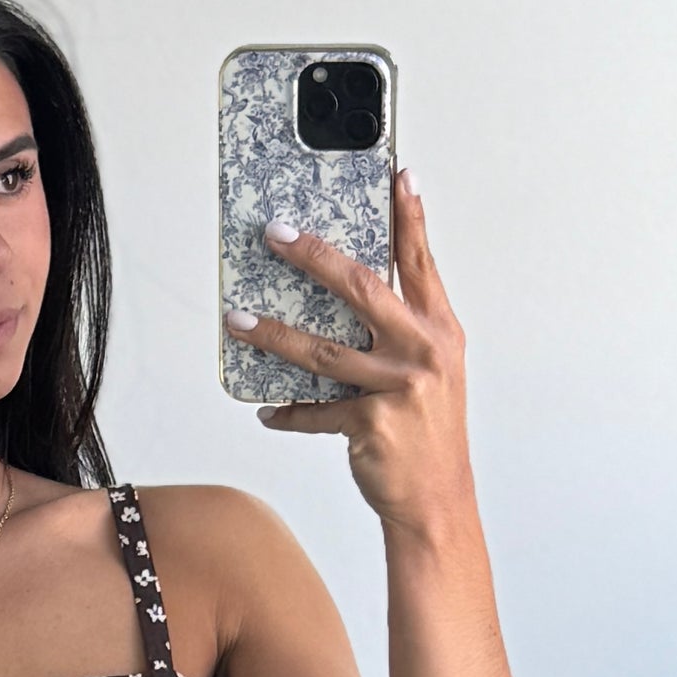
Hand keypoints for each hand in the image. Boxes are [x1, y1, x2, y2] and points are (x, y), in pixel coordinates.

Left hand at [223, 172, 472, 536]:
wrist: (439, 500)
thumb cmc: (430, 433)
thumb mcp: (433, 372)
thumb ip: (403, 331)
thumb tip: (353, 298)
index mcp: (440, 331)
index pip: (419, 262)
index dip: (409, 218)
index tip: (396, 176)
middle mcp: (422, 352)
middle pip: (360, 288)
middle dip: (313, 256)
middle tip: (276, 234)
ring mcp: (397, 387)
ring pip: (321, 350)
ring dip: (271, 334)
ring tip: (236, 320)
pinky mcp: (370, 424)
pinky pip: (314, 411)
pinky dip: (287, 413)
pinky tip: (267, 410)